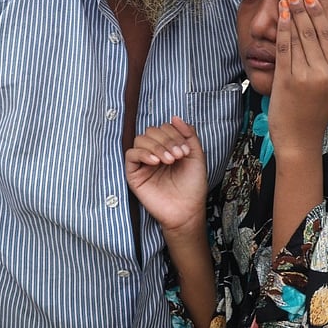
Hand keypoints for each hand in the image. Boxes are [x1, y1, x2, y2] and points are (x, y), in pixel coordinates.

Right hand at [125, 116, 208, 235]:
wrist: (187, 210)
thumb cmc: (192, 186)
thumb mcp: (196, 156)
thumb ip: (189, 135)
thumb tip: (175, 117)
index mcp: (168, 147)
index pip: (164, 128)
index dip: (174, 134)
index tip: (185, 151)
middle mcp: (154, 152)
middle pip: (151, 131)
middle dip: (166, 140)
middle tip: (178, 156)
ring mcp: (143, 163)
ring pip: (141, 139)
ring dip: (157, 146)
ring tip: (169, 160)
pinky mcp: (133, 174)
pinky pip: (131, 155)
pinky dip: (143, 153)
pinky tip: (156, 162)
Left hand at [268, 0, 327, 152]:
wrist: (300, 139)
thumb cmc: (316, 114)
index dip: (319, 16)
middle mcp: (323, 72)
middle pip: (312, 33)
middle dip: (302, 10)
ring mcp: (304, 76)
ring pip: (297, 38)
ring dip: (290, 16)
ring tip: (285, 0)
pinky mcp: (286, 80)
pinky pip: (284, 49)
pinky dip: (281, 31)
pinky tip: (278, 18)